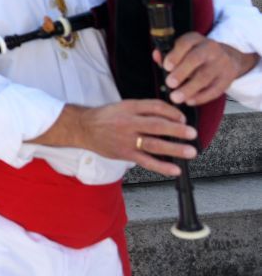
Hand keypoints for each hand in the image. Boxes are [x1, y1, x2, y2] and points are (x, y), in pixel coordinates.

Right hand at [79, 99, 195, 177]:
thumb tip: (170, 117)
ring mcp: (126, 139)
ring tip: (190, 151)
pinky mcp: (125, 153)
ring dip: (174, 149)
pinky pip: (146, 161)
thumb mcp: (123, 106)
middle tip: (192, 133)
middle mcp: (128, 122)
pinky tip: (175, 169)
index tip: (182, 117)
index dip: (172, 112)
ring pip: (154, 144)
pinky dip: (161, 166)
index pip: (155, 106)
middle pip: (156, 125)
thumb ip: (143, 110)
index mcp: (129, 107)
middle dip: (177, 130)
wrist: (83, 128)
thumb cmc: (106, 117)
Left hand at [158, 32, 258, 106]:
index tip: (166, 67)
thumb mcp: (183, 49)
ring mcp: (221, 63)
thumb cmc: (196, 54)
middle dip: (181, 72)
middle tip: (170, 84)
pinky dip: (201, 97)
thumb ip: (168, 54)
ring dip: (189, 88)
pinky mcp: (227, 78)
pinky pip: (215, 89)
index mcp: (196, 39)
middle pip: (196, 59)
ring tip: (176, 97)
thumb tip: (156, 55)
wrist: (227, 58)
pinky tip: (190, 101)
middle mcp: (210, 48)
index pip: (185, 43)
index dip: (175, 55)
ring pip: (205, 76)